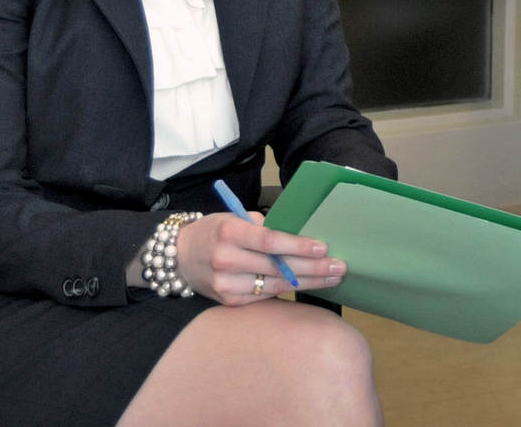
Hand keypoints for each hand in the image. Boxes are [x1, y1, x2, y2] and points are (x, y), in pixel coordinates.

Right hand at [175, 212, 346, 304]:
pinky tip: (309, 286)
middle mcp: (226, 260)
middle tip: (339, 267)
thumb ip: (263, 227)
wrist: (180, 258)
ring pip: (276, 285)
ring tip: (333, 278)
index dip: (298, 246)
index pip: (270, 241)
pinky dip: (289, 290)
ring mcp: (226, 284)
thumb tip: (300, 233)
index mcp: (229, 232)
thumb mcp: (233, 218)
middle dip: (313, 268)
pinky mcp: (230, 301)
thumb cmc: (215, 232)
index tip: (323, 248)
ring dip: (308, 282)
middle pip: (277, 266)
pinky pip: (266, 295)